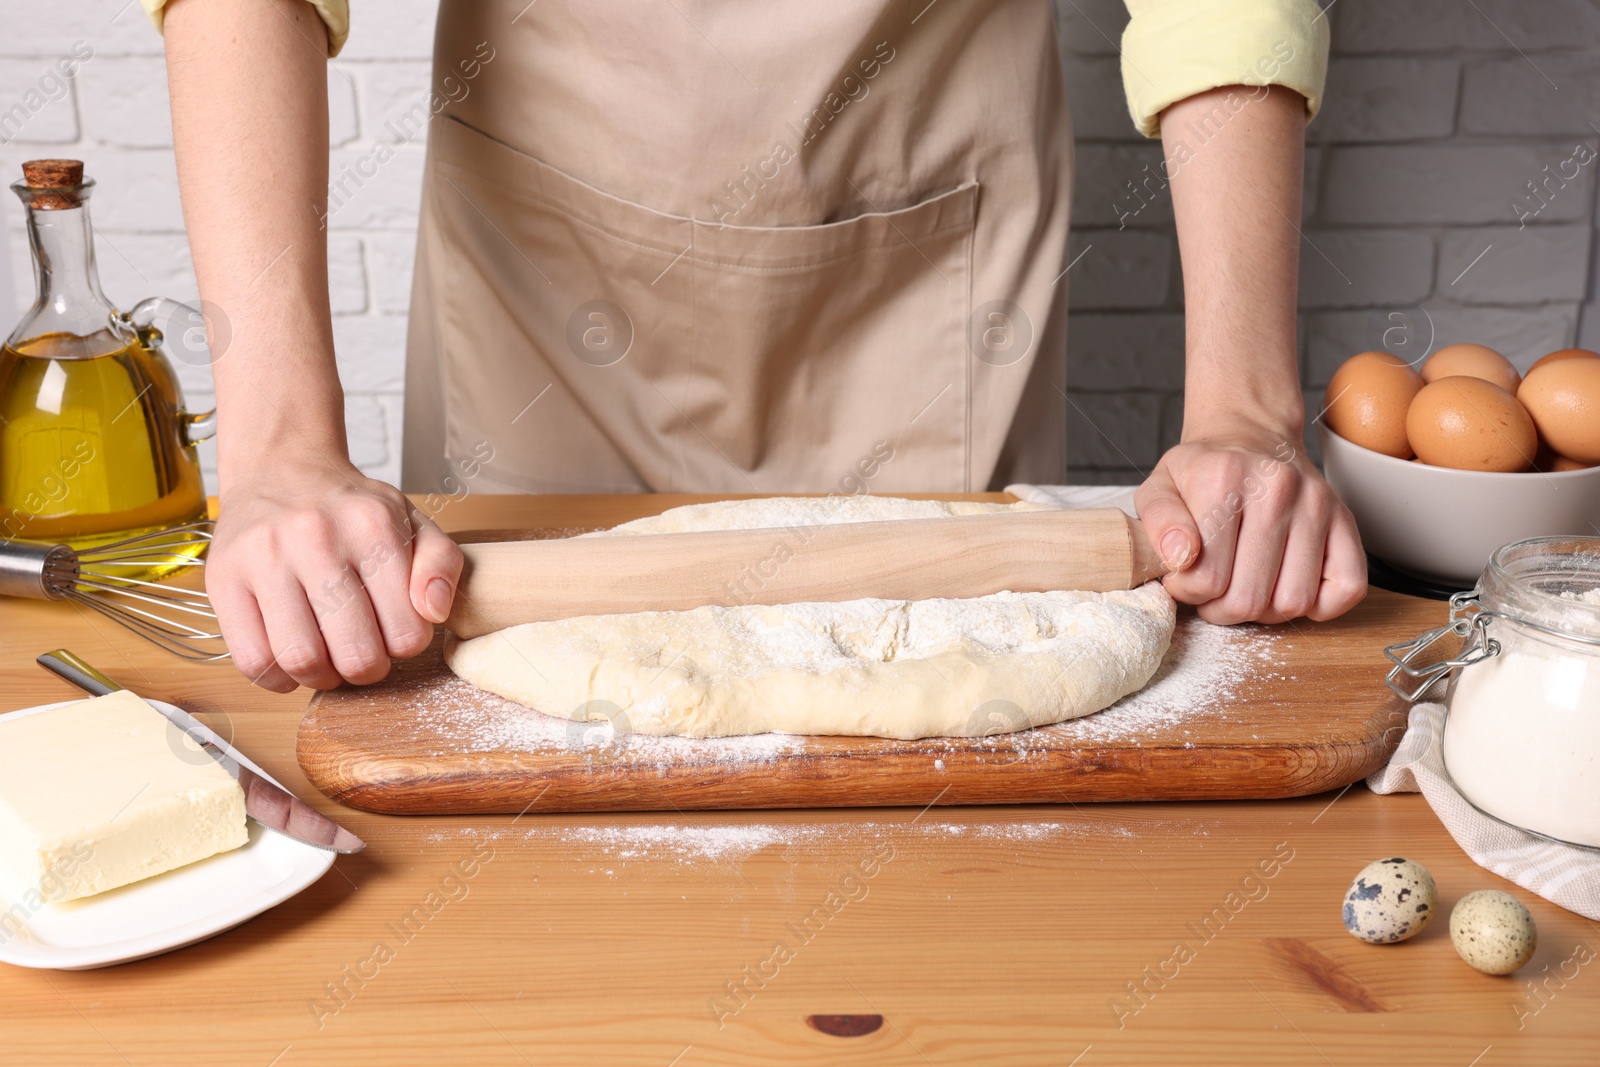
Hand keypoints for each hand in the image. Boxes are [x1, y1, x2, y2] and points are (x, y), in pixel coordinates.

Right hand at [207, 462, 464, 690]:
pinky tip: (291, 658)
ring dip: (322, 677)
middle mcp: (317, 539)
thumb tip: (434, 612)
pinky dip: (277, 677)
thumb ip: (441, 564)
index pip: (406, 632)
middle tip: (362, 654)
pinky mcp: (224, 580)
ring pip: (301, 659)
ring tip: (328, 659)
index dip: (406, 646)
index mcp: (373, 527)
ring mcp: (264, 559)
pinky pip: (252, 659)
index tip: (395, 632)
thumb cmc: (352, 510)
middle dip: (366, 669)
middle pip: (355, 654)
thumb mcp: (413, 521)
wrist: (281, 470)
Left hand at [1134, 425, 1366, 624]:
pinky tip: (1287, 585)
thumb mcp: (1159, 487)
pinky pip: (1347, 588)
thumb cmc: (1203, 471)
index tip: (1183, 577)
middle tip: (1213, 589)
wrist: (1249, 437)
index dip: (1188, 592)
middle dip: (1222, 608)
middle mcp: (1277, 488)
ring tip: (1246, 586)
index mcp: (1224, 478)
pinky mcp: (1346, 519)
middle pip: (1250, 598)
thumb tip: (1181, 557)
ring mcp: (1317, 504)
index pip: (1206, 578)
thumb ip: (1158, 524)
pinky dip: (1319, 606)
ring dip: (1265, 611)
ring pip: (1293, 602)